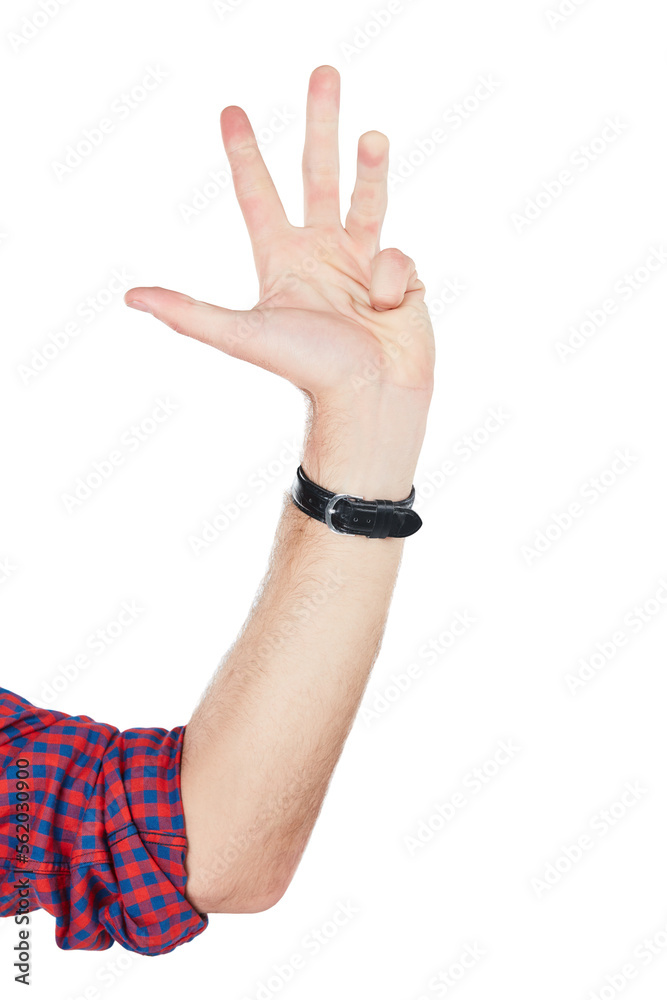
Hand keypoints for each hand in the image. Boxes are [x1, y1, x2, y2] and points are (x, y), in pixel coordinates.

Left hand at [124, 65, 434, 403]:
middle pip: (319, 173)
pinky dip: (391, 282)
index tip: (231, 113)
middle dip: (320, 123)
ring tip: (370, 134)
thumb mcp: (244, 335)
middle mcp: (321, 252)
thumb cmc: (310, 369)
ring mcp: (363, 262)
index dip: (245, 155)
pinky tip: (386, 311)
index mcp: (283, 259)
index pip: (258, 195)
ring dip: (369, 164)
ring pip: (368, 197)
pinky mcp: (401, 277)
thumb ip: (190, 313)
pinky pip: (399, 257)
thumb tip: (132, 297)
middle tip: (323, 74)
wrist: (372, 396)